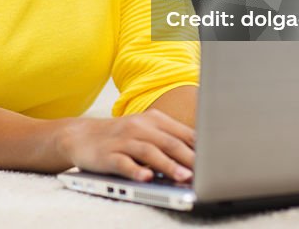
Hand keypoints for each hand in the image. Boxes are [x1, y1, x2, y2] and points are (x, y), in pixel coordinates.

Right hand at [56, 109, 194, 182]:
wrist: (81, 136)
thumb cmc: (122, 137)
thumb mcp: (147, 131)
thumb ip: (171, 140)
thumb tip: (202, 156)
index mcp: (153, 119)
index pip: (182, 133)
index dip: (200, 148)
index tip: (217, 161)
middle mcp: (139, 126)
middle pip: (168, 142)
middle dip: (188, 158)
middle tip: (205, 172)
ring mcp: (122, 140)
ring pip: (149, 152)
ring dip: (167, 165)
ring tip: (183, 177)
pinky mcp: (107, 155)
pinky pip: (123, 163)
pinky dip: (135, 171)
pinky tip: (146, 178)